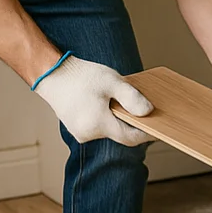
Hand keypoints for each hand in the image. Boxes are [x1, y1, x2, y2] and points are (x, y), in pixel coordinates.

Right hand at [32, 54, 154, 146]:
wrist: (52, 74)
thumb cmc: (81, 76)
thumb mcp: (113, 82)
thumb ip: (132, 98)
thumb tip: (148, 112)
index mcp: (97, 124)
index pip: (130, 138)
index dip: (147, 134)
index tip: (159, 128)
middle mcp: (87, 134)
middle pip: (120, 134)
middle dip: (132, 123)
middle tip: (143, 107)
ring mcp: (80, 133)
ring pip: (109, 130)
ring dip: (119, 119)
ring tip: (120, 100)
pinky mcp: (77, 129)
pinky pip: (99, 126)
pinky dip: (107, 118)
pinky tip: (107, 103)